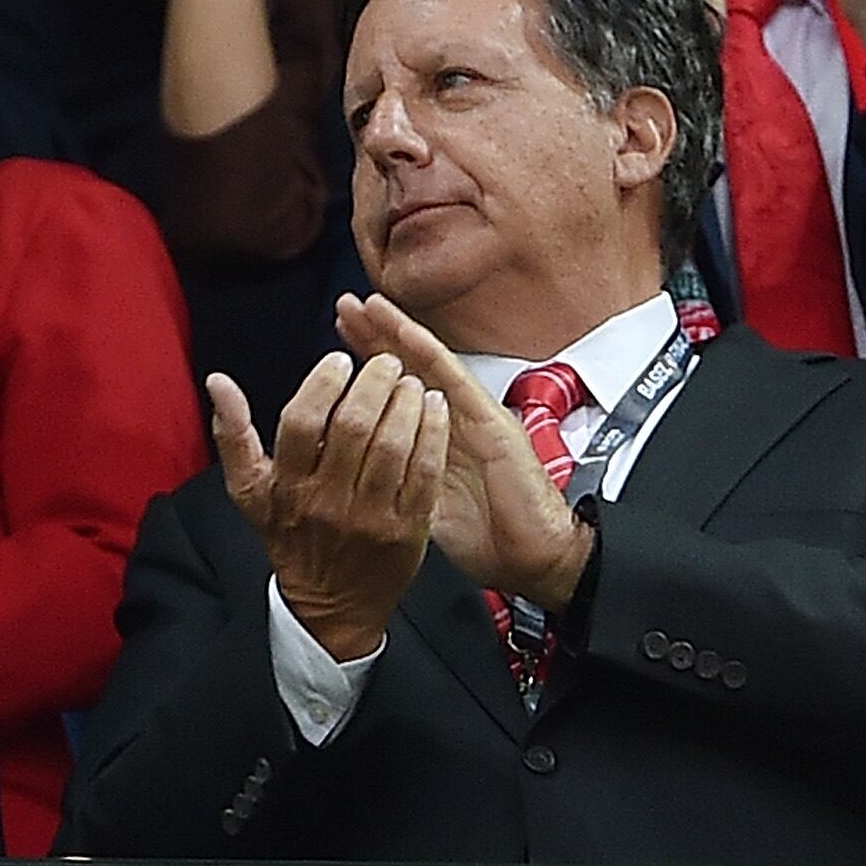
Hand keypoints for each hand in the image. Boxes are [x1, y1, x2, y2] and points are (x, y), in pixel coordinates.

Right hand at [210, 353, 447, 662]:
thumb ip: (233, 436)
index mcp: (287, 488)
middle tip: (385, 362)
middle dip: (373, 383)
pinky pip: (424, 472)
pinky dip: (432, 434)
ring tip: (410, 381)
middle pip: (353, 427)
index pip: (302, 423)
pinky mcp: (407, 531)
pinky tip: (435, 408)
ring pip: (392, 445)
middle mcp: (327, 502)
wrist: (331, 607)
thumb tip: (217, 381)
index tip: (339, 359)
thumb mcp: (252, 494)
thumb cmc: (292, 539)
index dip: (322, 383)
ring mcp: (370, 518)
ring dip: (406, 403)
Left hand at [335, 293, 595, 610]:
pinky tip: (404, 331)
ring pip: (428, 364)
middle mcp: (455, 422)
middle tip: (344, 309)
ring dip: (396, 332)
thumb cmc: (488, 538)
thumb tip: (355, 472)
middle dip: (374, 339)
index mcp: (436, 440)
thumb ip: (398, 478)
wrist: (533, 559)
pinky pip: (455, 380)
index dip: (365, 370)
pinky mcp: (492, 421)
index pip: (394, 395)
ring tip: (367, 306)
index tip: (332, 350)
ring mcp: (476, 417)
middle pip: (408, 371)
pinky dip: (428, 352)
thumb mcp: (424, 506)